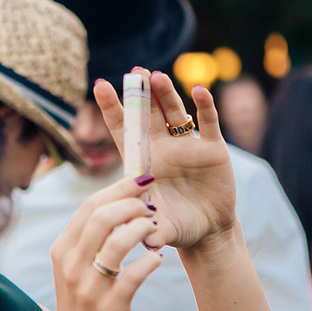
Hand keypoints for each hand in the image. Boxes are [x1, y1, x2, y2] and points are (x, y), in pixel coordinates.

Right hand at [50, 175, 162, 310]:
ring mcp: (88, 289)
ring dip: (143, 229)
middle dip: (132, 203)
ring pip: (118, 242)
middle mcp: (71, 267)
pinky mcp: (110, 309)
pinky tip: (157, 258)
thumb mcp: (76, 270)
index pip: (89, 207)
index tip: (141, 180)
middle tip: (152, 204)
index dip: (118, 188)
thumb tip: (121, 203)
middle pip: (102, 217)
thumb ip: (90, 239)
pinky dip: (150, 261)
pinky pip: (135, 275)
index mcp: (62, 251)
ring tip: (156, 229)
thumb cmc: (86, 306)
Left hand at [93, 69, 235, 248]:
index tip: (99, 85)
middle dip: (140, 93)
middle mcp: (162, 147)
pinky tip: (198, 91)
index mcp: (142, 161)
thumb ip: (151, 229)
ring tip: (156, 77)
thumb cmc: (176, 228)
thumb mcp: (160, 228)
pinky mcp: (213, 148)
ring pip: (174, 112)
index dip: (111, 108)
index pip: (122, 129)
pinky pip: (208, 122)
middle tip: (134, 71)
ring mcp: (187, 145)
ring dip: (166, 94)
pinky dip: (204, 106)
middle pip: (148, 114)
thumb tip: (143, 239)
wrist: (208, 232)